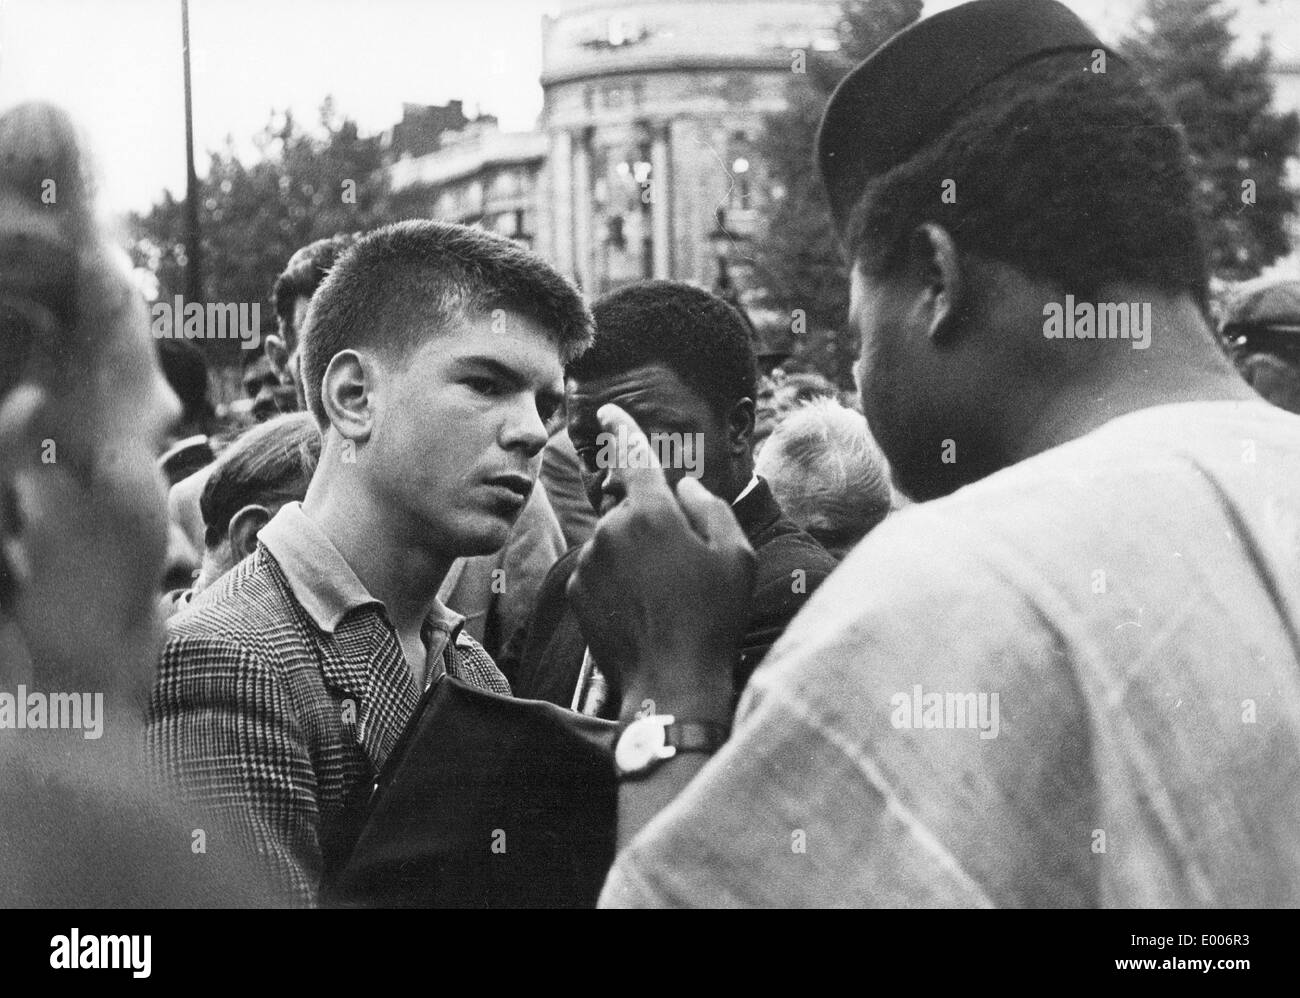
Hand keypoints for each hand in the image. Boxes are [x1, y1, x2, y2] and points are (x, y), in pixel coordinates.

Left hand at [566, 404, 755, 720]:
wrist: (671, 682)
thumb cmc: (712, 618)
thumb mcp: (737, 557)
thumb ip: (712, 509)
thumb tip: (687, 487)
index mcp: (652, 511)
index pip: (633, 456)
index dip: (622, 428)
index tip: (608, 410)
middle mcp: (611, 528)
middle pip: (632, 510)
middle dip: (654, 527)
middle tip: (685, 571)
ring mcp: (590, 561)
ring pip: (616, 542)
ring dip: (637, 557)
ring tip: (667, 599)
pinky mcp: (577, 591)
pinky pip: (601, 571)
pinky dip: (620, 582)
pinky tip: (644, 612)